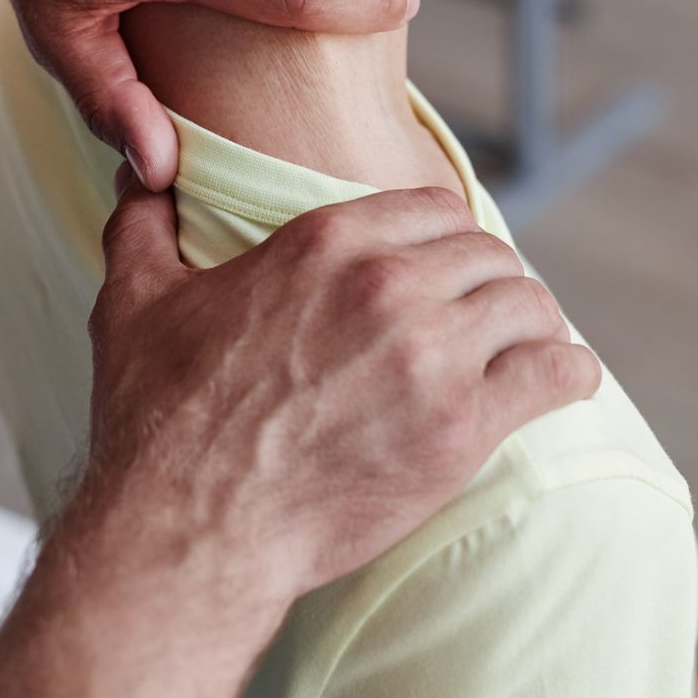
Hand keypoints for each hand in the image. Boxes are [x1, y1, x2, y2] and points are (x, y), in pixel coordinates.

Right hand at [75, 172, 600, 617]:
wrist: (188, 530)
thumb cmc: (155, 420)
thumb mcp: (130, 302)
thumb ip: (141, 223)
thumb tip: (141, 168)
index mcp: (320, 243)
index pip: (430, 205)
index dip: (440, 235)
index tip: (441, 265)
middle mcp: (387, 286)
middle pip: (487, 252)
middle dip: (488, 280)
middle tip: (481, 315)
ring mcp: (431, 357)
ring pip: (529, 305)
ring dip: (530, 323)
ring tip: (523, 346)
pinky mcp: (462, 429)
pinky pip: (554, 373)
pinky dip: (566, 373)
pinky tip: (561, 380)